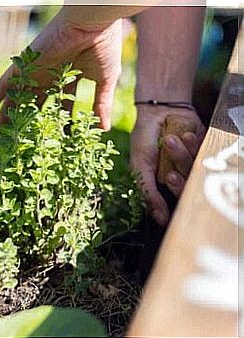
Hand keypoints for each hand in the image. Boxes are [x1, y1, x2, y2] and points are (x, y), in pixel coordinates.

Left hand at [0, 8, 122, 129]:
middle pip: (33, 104)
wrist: (92, 24)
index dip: (56, 123)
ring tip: (0, 135)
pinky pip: (6, 83)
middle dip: (28, 122)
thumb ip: (101, 105)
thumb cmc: (103, 46)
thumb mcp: (104, 81)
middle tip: (20, 141)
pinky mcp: (26, 65)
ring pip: (18, 97)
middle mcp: (48, 76)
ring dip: (9, 115)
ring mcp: (36, 71)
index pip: (58, 106)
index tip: (55, 141)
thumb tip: (104, 129)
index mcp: (66, 79)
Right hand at [130, 106, 204, 225]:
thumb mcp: (140, 165)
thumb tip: (159, 218)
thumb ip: (147, 191)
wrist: (158, 110)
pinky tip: (185, 135)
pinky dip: (194, 144)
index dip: (175, 191)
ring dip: (182, 154)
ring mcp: (191, 161)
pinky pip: (205, 152)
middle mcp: (178, 174)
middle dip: (179, 173)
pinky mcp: (203, 148)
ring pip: (196, 168)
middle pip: (188, 185)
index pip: (174, 199)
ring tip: (171, 139)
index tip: (170, 179)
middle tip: (170, 167)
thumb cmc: (144, 137)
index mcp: (162, 183)